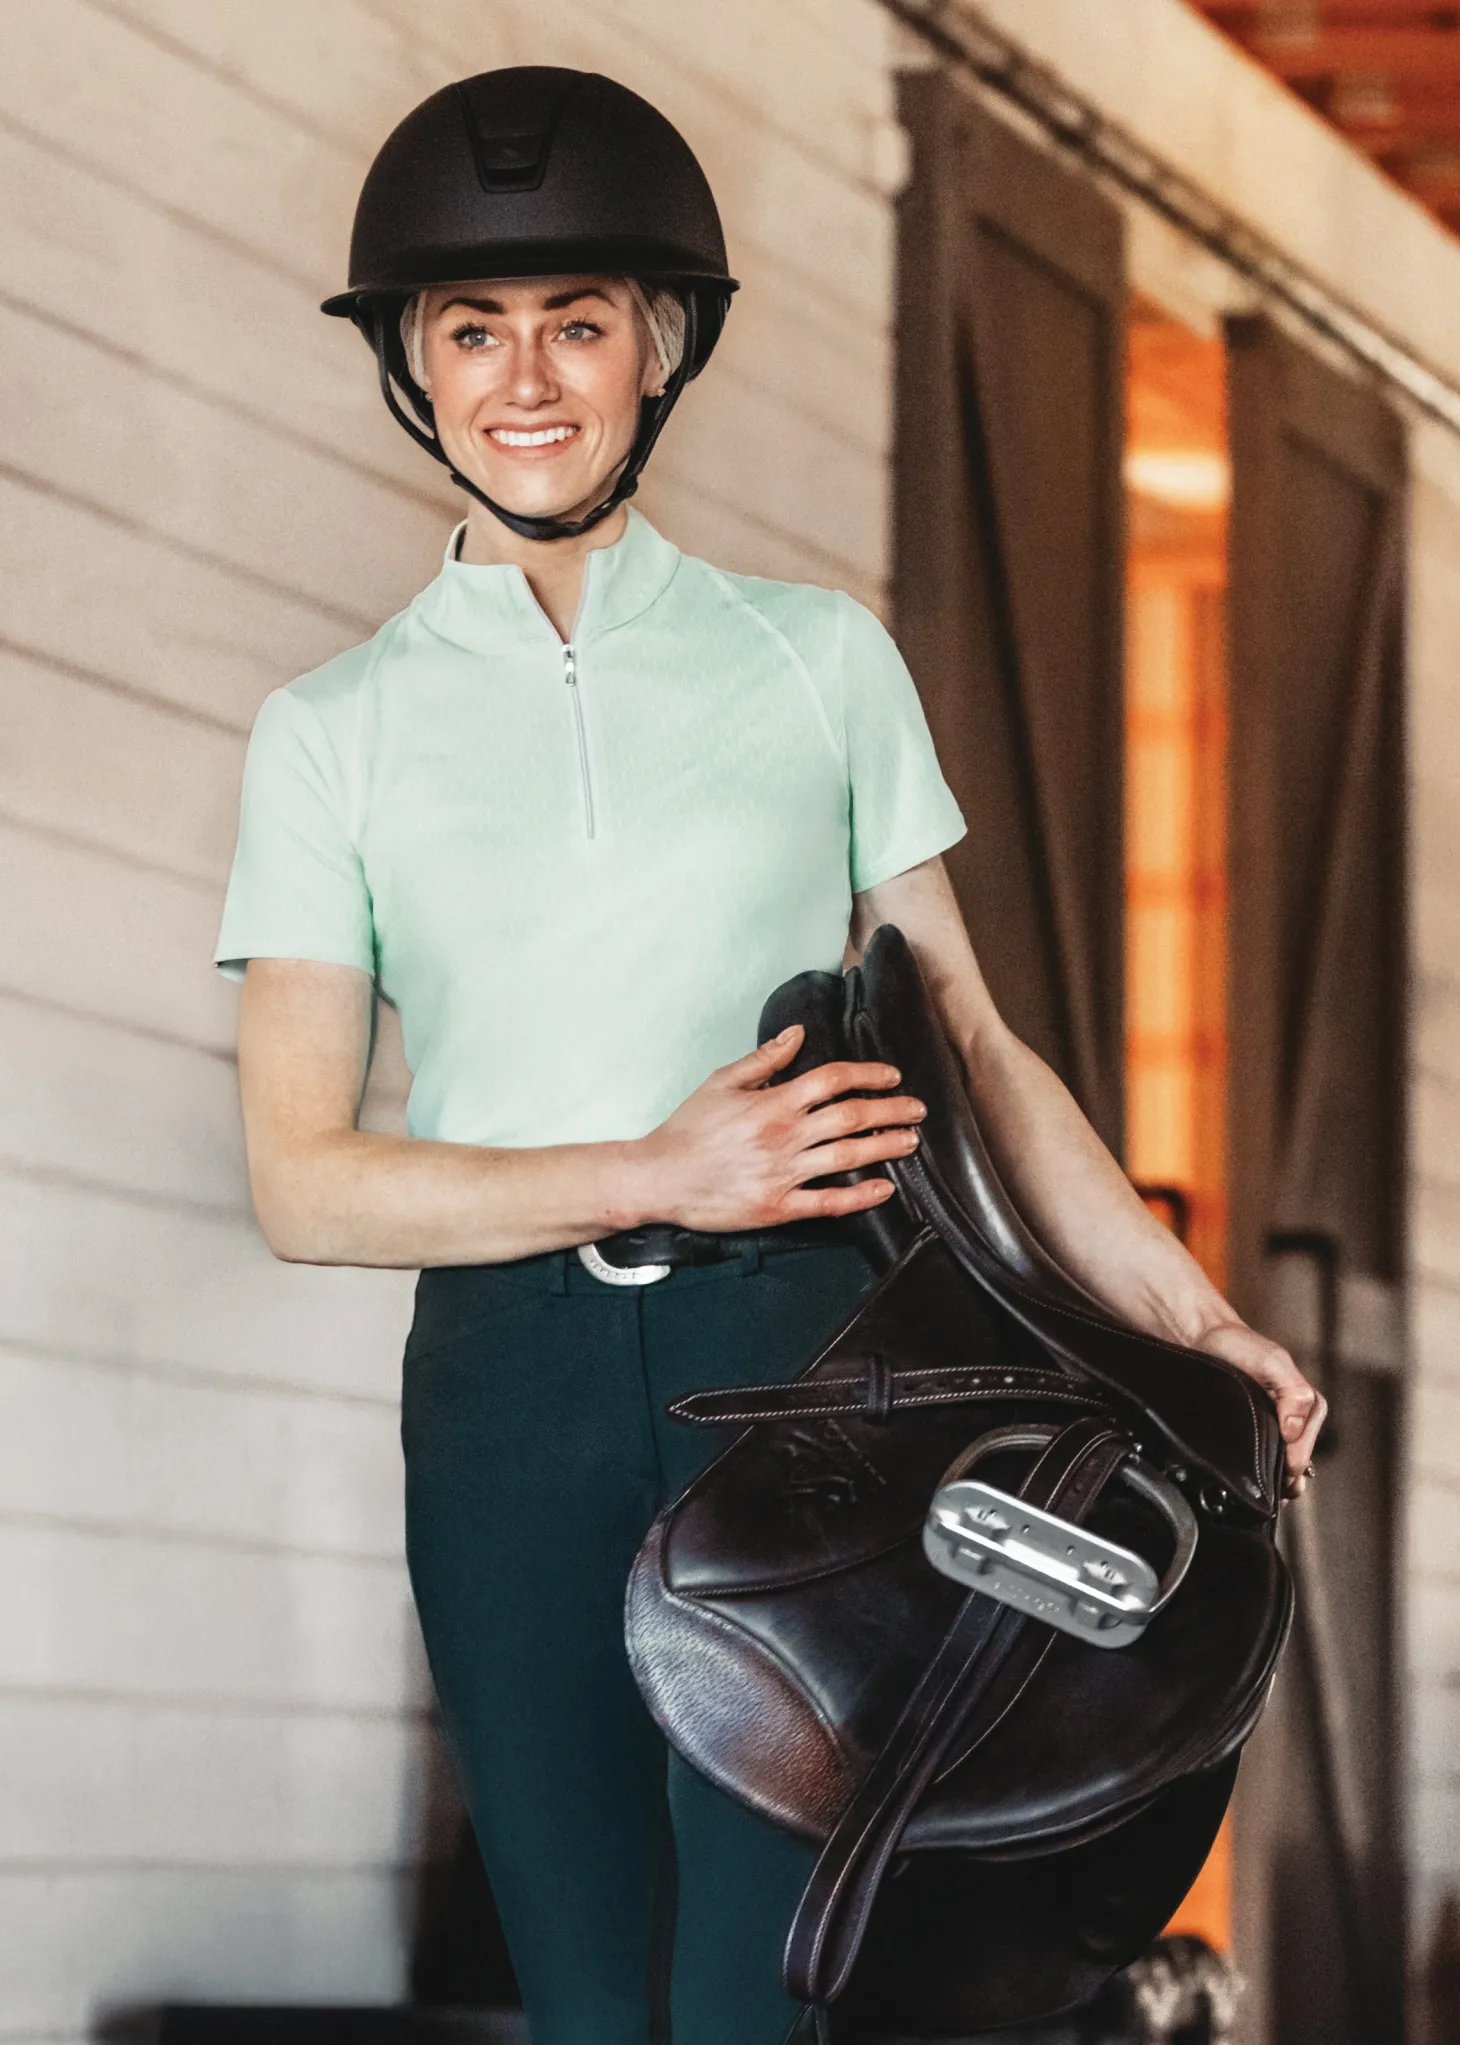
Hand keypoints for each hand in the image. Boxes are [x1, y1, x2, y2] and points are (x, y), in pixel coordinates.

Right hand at [634, 1023, 926, 1231]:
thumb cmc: (687, 1128)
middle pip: (850, 1117)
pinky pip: (828, 1203)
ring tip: (910, 1141)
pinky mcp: (778, 1207)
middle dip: (890, 1110)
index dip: (868, 1074)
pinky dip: (859, 1196)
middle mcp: (783, 1136)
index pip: (832, 1080)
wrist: (659, 1178)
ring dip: (884, 1147)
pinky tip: (883, 1189)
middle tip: (918, 1109)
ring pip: (847, 1157)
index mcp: (772, 1102)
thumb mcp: (722, 1082)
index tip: (891, 1076)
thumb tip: (799, 1034)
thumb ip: (764, 1059)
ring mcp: (783, 1174)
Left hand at [1191, 1319, 1327, 1498]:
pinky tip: (1241, 1486)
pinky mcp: (1245, 1437)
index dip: (1291, 1467)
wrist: (1203, 1339)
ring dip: (1268, 1484)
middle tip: (1266, 1494)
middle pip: (1292, 1469)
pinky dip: (1251, 1477)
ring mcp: (1268, 1433)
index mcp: (1305, 1410)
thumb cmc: (1240, 1347)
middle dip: (1281, 1482)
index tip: (1278, 1475)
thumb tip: (1292, 1432)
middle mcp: (1290, 1425)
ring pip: (1274, 1472)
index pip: (1304, 1452)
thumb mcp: (1274, 1362)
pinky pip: (1253, 1464)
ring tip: (1256, 1494)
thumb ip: (1294, 1393)